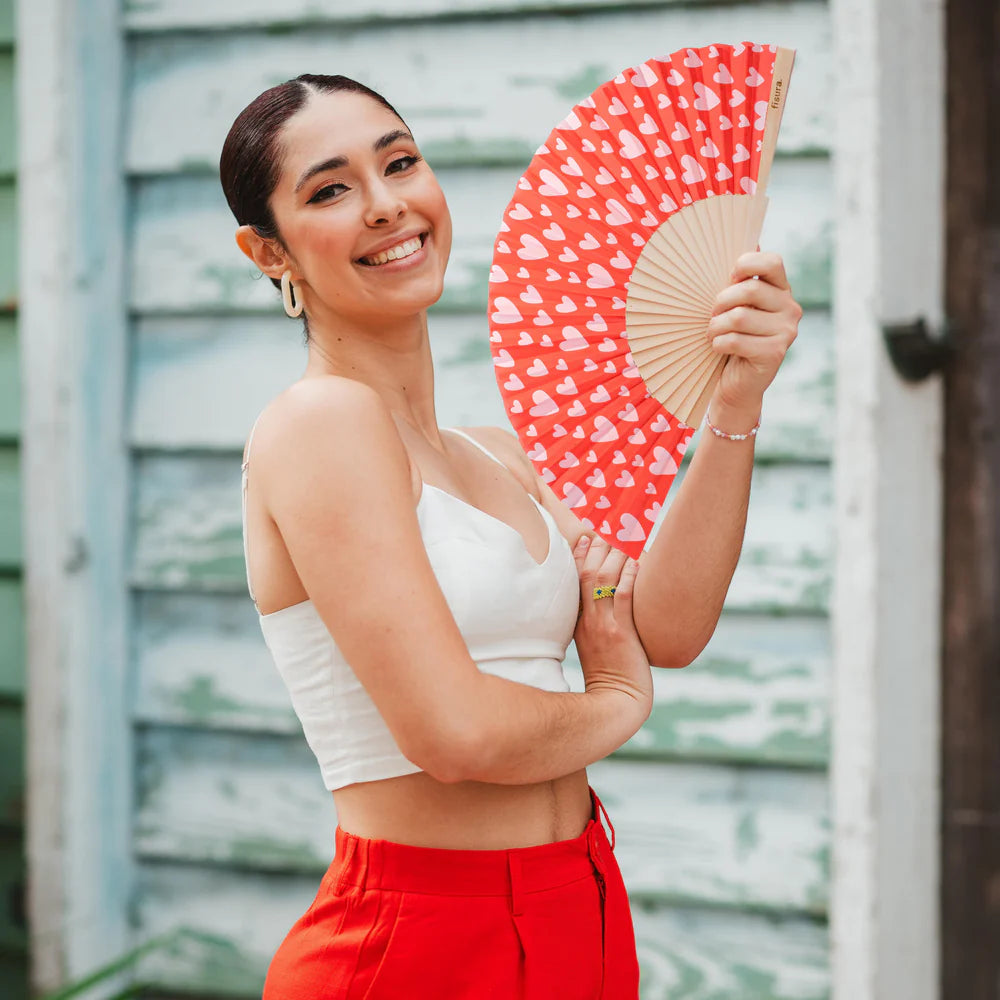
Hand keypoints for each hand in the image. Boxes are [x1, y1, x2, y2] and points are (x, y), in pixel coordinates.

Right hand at [572, 534, 652, 712]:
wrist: (617, 703)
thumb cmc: (612, 672)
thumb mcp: (596, 642)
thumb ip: (597, 619)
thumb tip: (609, 594)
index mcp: (578, 620)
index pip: (573, 578)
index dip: (580, 553)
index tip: (588, 534)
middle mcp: (587, 619)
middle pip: (586, 572)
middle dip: (599, 547)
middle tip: (612, 528)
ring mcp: (603, 626)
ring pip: (603, 579)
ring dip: (616, 555)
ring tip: (627, 539)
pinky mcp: (621, 634)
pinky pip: (623, 598)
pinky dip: (630, 577)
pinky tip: (638, 562)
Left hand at [706, 250, 802, 411]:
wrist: (736, 385)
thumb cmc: (731, 339)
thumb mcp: (735, 306)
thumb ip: (740, 280)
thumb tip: (750, 239)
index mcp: (782, 290)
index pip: (772, 261)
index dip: (746, 264)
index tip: (729, 278)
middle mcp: (791, 308)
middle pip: (749, 290)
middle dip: (721, 302)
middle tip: (713, 315)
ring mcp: (786, 332)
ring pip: (739, 316)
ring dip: (715, 326)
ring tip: (713, 334)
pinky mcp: (775, 353)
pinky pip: (734, 340)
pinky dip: (718, 344)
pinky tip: (719, 349)